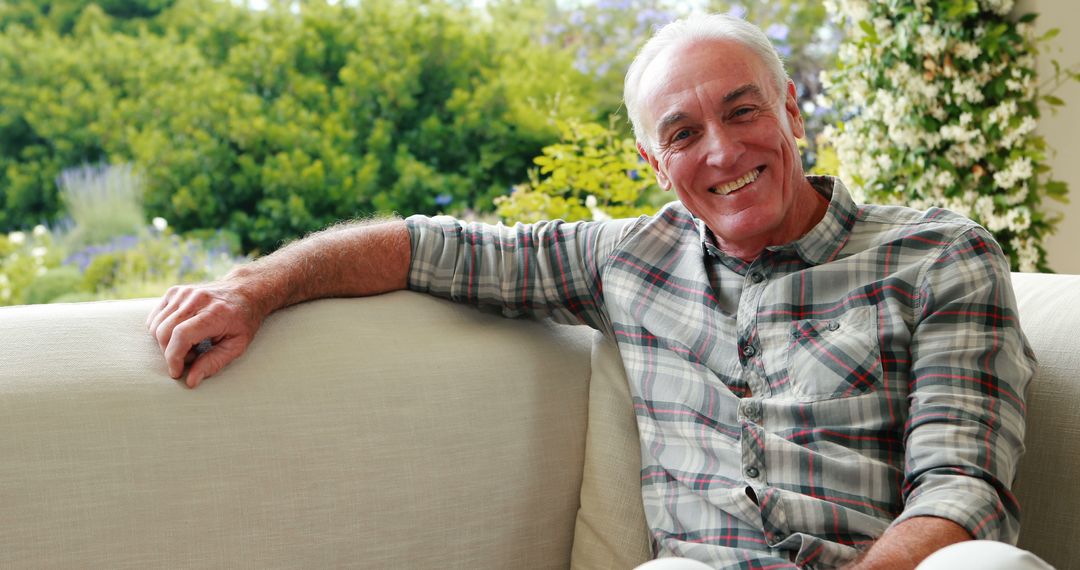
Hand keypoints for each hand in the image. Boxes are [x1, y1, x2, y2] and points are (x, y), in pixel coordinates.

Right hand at [146, 279, 264, 387]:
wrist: (245, 292)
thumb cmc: (243, 321)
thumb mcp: (237, 345)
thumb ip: (214, 363)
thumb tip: (190, 381)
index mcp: (214, 313)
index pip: (181, 336)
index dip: (174, 358)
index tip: (177, 372)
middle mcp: (196, 299)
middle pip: (164, 332)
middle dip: (170, 353)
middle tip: (190, 358)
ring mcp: (183, 293)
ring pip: (156, 326)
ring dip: (165, 343)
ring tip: (189, 345)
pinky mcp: (174, 292)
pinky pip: (155, 317)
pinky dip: (161, 331)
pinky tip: (180, 333)